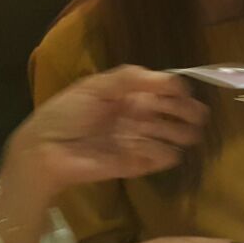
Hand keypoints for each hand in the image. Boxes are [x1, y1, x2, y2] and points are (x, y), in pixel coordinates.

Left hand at [1, 66, 207, 199]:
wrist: (45, 151)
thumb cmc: (67, 114)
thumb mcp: (96, 86)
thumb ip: (132, 78)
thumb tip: (172, 80)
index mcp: (128, 95)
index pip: (163, 90)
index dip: (177, 91)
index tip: (185, 92)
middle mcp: (137, 116)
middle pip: (172, 113)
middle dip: (187, 113)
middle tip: (198, 117)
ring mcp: (137, 141)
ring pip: (171, 135)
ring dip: (180, 133)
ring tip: (187, 135)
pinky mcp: (135, 164)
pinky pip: (159, 157)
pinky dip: (164, 154)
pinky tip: (165, 152)